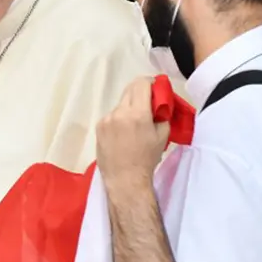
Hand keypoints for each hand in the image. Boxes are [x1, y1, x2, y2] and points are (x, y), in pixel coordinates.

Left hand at [96, 77, 171, 194]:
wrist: (125, 179)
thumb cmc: (147, 158)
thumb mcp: (163, 134)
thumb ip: (161, 113)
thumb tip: (159, 103)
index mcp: (137, 113)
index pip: (142, 83)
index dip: (151, 83)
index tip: (155, 89)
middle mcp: (119, 112)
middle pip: (130, 89)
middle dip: (141, 92)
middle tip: (148, 103)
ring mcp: (106, 119)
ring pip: (121, 103)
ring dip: (129, 107)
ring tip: (134, 125)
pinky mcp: (98, 126)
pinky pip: (112, 115)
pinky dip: (120, 119)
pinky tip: (123, 134)